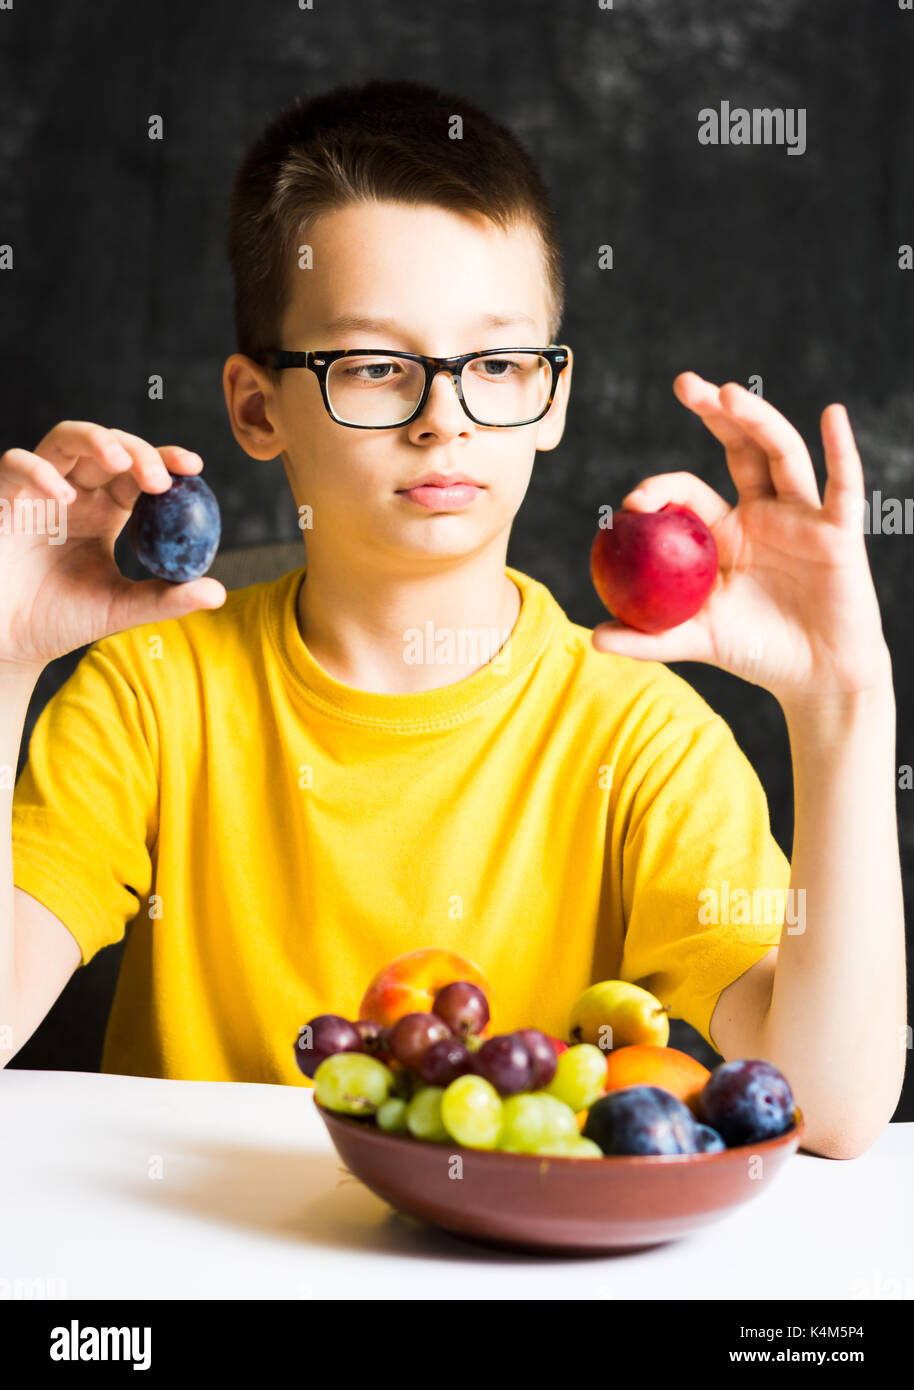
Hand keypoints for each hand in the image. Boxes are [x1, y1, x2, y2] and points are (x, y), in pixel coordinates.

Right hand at [0, 420, 225, 674]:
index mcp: (105, 511)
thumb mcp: (120, 609)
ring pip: (65, 439)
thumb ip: (166, 599)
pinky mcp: (3, 499)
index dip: (165, 459)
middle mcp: (74, 493)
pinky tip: (64, 497)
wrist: (10, 643)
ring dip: (96, 441)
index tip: (193, 467)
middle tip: (157, 478)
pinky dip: (40, 471)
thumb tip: (219, 592)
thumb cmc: (61, 621)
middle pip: (109, 446)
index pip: (139, 471)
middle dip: (137, 451)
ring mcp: (37, 491)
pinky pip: (15, 465)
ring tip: (120, 463)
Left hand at [591, 374, 891, 706]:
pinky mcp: (838, 531)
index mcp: (724, 531)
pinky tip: (832, 416)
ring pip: (781, 455)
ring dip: (757, 420)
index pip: (688, 493)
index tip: (633, 502)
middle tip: (684, 384)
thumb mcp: (695, 641)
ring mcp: (801, 517)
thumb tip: (593, 638)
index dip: (661, 489)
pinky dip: (841, 451)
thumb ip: (647, 639)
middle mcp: (763, 512)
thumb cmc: (756, 652)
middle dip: (713, 412)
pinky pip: (843, 487)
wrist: (815, 676)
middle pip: (738, 448)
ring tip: (728, 393)